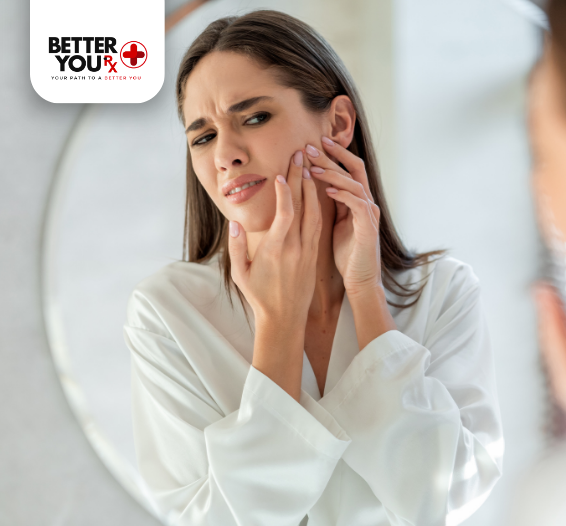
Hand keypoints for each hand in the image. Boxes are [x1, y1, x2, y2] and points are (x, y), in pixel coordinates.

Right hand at [228, 151, 322, 325]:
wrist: (285, 319)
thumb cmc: (259, 296)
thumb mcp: (240, 274)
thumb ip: (237, 247)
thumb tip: (234, 222)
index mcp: (275, 250)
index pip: (285, 214)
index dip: (286, 192)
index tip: (281, 174)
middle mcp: (295, 248)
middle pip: (303, 206)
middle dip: (302, 178)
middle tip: (301, 155)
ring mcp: (307, 251)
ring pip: (314, 214)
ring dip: (312, 188)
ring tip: (309, 167)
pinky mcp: (314, 254)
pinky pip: (318, 225)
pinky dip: (318, 206)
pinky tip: (317, 192)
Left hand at [306, 137, 381, 297]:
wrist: (361, 280)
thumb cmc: (348, 254)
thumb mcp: (337, 224)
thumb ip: (333, 204)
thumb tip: (314, 186)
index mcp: (358, 201)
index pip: (349, 169)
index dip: (334, 155)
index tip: (315, 143)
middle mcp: (367, 204)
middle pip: (353, 170)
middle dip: (331, 156)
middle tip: (309, 146)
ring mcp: (370, 215)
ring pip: (355, 184)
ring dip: (333, 174)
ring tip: (313, 167)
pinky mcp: (368, 228)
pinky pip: (358, 205)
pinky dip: (344, 195)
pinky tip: (327, 191)